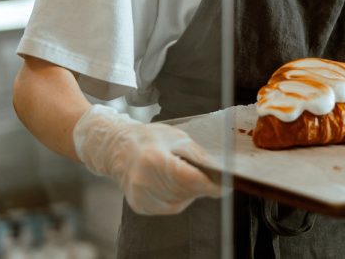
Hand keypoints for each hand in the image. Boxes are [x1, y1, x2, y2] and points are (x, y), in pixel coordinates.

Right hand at [73, 104, 220, 214]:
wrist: (119, 149)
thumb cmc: (150, 139)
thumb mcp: (177, 137)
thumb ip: (197, 155)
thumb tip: (217, 171)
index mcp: (154, 159)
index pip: (188, 178)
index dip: (210, 184)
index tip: (225, 186)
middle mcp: (144, 181)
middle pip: (186, 191)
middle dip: (201, 186)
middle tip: (206, 175)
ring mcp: (141, 196)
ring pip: (180, 201)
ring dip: (190, 191)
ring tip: (182, 173)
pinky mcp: (140, 206)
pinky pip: (170, 206)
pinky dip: (177, 197)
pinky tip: (171, 183)